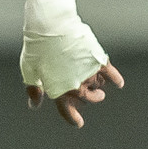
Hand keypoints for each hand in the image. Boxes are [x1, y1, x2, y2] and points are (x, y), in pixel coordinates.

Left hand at [20, 0, 125, 127]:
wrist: (52, 25)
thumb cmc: (37, 46)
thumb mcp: (29, 69)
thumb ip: (34, 89)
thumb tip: (34, 104)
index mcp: (58, 89)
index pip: (67, 110)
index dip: (72, 118)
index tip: (78, 123)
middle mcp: (76, 84)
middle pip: (86, 99)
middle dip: (87, 100)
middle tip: (86, 96)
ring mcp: (88, 73)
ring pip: (97, 87)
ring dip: (97, 88)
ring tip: (95, 84)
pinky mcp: (98, 60)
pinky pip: (111, 74)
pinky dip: (115, 79)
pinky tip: (118, 83)